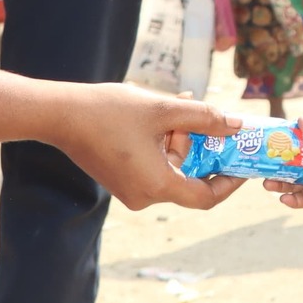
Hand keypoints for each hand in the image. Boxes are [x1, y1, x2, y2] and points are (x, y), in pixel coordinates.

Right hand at [48, 82, 247, 209]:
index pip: (205, 197)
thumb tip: (236, 126)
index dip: (229, 182)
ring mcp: (130, 190)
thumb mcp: (164, 110)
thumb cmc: (110, 112)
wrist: (60, 114)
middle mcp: (144, 197)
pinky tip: (162, 116)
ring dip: (180, 140)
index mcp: (157, 186)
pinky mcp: (120, 179)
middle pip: (187, 177)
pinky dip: (163, 144)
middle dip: (200, 147)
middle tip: (209, 119)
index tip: (242, 163)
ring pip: (170, 168)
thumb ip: (204, 118)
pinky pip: (153, 165)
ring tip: (178, 106)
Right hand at [264, 123, 302, 208]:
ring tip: (267, 184)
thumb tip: (301, 122)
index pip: (291, 146)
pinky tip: (284, 199)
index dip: (277, 146)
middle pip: (287, 167)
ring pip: (293, 185)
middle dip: (273, 168)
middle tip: (259, 168)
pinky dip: (295, 200)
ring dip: (279, 185)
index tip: (261, 144)